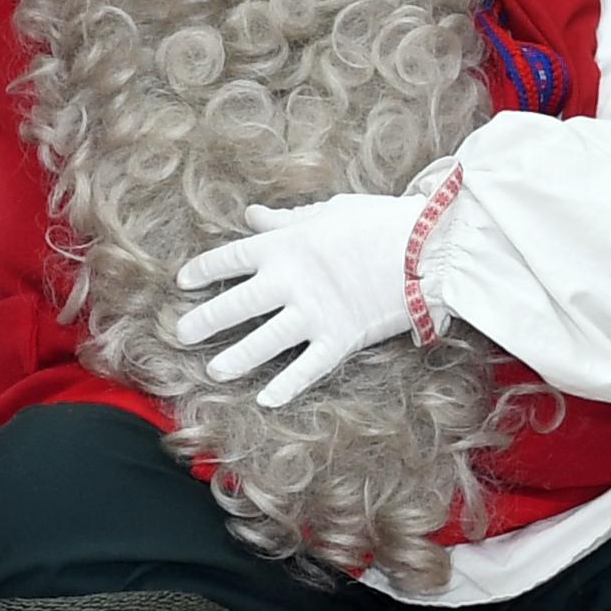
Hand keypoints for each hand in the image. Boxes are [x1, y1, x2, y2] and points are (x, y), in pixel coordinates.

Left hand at [175, 192, 421, 408]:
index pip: (230, 259)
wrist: (428, 248)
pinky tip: (265, 399)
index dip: (204, 271)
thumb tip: (251, 216)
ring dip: (236, 358)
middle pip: (236, 305)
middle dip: (205, 320)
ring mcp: (313, 314)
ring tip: (214, 372)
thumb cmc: (379, 222)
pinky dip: (286, 386)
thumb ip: (285, 220)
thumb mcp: (327, 211)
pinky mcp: (339, 339)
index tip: (184, 282)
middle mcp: (290, 283)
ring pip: (263, 342)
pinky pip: (307, 369)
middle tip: (181, 334)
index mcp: (284, 247)